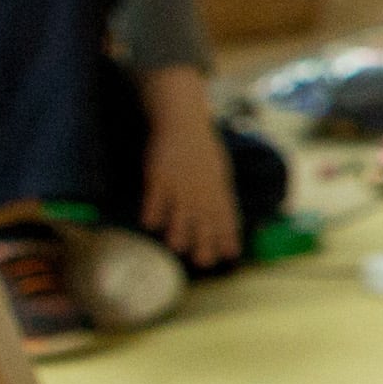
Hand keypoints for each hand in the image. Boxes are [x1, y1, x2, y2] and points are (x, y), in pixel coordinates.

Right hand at [137, 77, 242, 269]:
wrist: (183, 121)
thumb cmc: (200, 149)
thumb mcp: (217, 171)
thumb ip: (220, 196)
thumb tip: (226, 220)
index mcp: (217, 185)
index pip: (225, 213)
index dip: (228, 234)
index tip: (232, 254)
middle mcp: (200, 186)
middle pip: (204, 216)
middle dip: (205, 239)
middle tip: (205, 262)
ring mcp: (179, 180)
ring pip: (180, 207)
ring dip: (178, 227)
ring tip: (177, 246)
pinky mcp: (159, 173)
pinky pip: (155, 193)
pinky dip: (153, 208)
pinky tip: (150, 224)